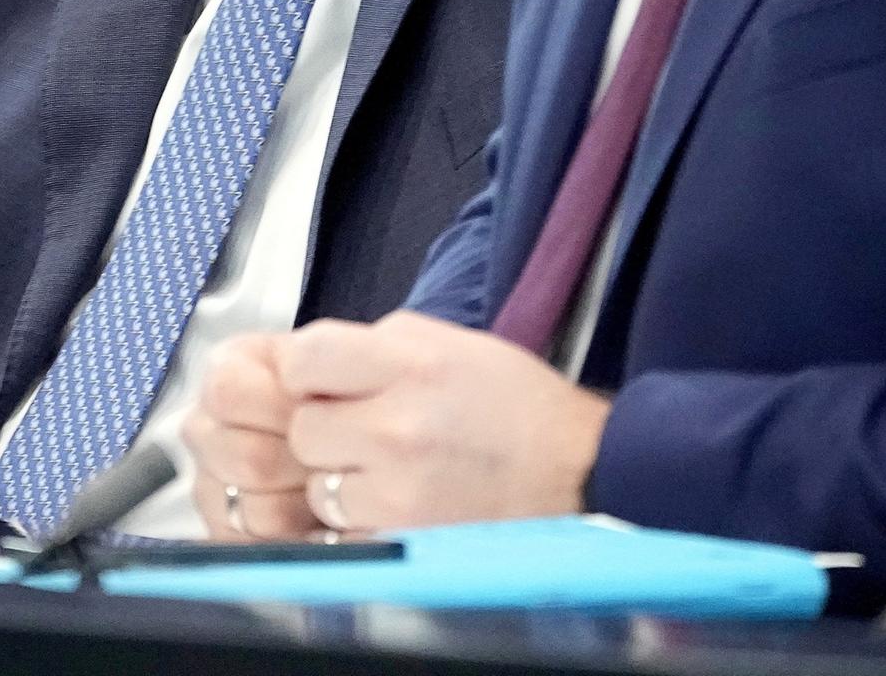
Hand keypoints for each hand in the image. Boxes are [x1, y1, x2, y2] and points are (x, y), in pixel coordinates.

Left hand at [190, 312, 611, 539]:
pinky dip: (360, 524)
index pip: (302, 358)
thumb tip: (308, 359)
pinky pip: (346, 534)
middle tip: (361, 430)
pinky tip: (396, 506)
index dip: (305, 371)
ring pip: (319, 487)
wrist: (583, 474)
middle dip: (324, 429)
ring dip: (340, 482)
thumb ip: (373, 345)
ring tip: (386, 471)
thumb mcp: (446, 343)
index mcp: (408, 364)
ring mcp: (401, 492)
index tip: (323, 381)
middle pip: (302, 428)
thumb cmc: (514, 404)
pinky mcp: (408, 542)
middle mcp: (398, 427)